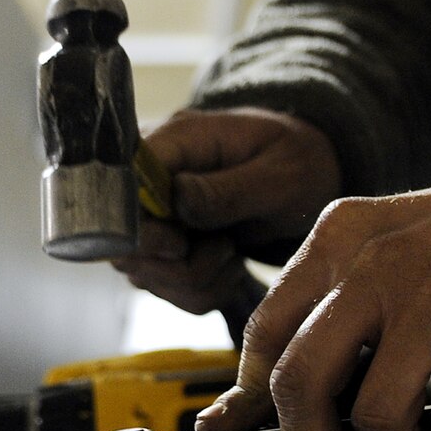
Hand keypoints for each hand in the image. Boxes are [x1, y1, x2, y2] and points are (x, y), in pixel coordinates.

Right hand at [111, 107, 340, 313]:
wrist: (310, 175)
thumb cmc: (300, 162)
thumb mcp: (280, 174)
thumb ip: (229, 189)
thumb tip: (176, 199)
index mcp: (175, 140)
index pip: (119, 185)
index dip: (141, 227)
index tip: (182, 245)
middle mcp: (150, 178)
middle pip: (123, 242)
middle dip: (178, 265)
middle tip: (226, 250)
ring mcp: (152, 216)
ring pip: (144, 274)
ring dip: (197, 280)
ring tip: (234, 253)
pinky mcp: (162, 247)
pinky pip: (167, 288)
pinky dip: (202, 290)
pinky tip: (229, 267)